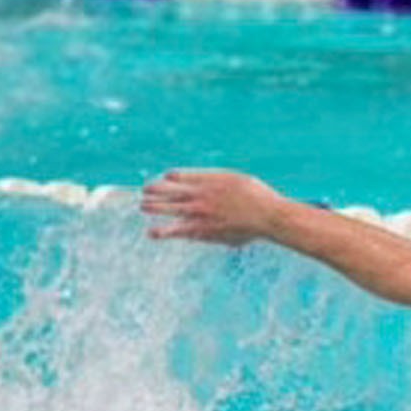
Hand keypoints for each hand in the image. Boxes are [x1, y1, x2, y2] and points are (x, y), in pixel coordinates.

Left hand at [141, 170, 286, 245]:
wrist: (267, 215)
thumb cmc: (259, 197)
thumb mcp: (238, 180)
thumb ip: (219, 181)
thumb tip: (210, 185)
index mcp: (209, 181)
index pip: (181, 177)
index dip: (171, 178)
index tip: (166, 178)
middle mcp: (201, 195)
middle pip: (171, 191)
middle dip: (156, 190)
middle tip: (145, 191)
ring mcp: (201, 213)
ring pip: (171, 209)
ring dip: (155, 207)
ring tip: (143, 207)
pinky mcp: (204, 230)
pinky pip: (181, 230)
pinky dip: (167, 232)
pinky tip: (154, 233)